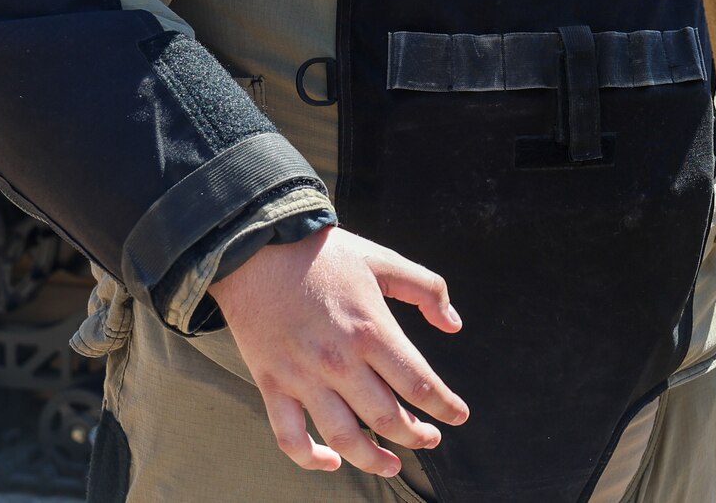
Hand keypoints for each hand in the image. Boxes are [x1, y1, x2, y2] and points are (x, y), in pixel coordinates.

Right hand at [211, 226, 467, 475]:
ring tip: (392, 466)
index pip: (419, 383)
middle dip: (416, 435)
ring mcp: (303, 377)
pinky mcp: (271, 384)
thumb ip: (426, 289)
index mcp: (372, 330)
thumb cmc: (325, 254)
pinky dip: (309, 458)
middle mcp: (339, 361)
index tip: (459, 416)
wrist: (257, 249)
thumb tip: (454, 324)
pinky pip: (289, 436)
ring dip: (372, 459)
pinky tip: (331, 461)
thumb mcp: (384, 260)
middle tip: (430, 439)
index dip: (444, 405)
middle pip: (387, 417)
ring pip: (343, 436)